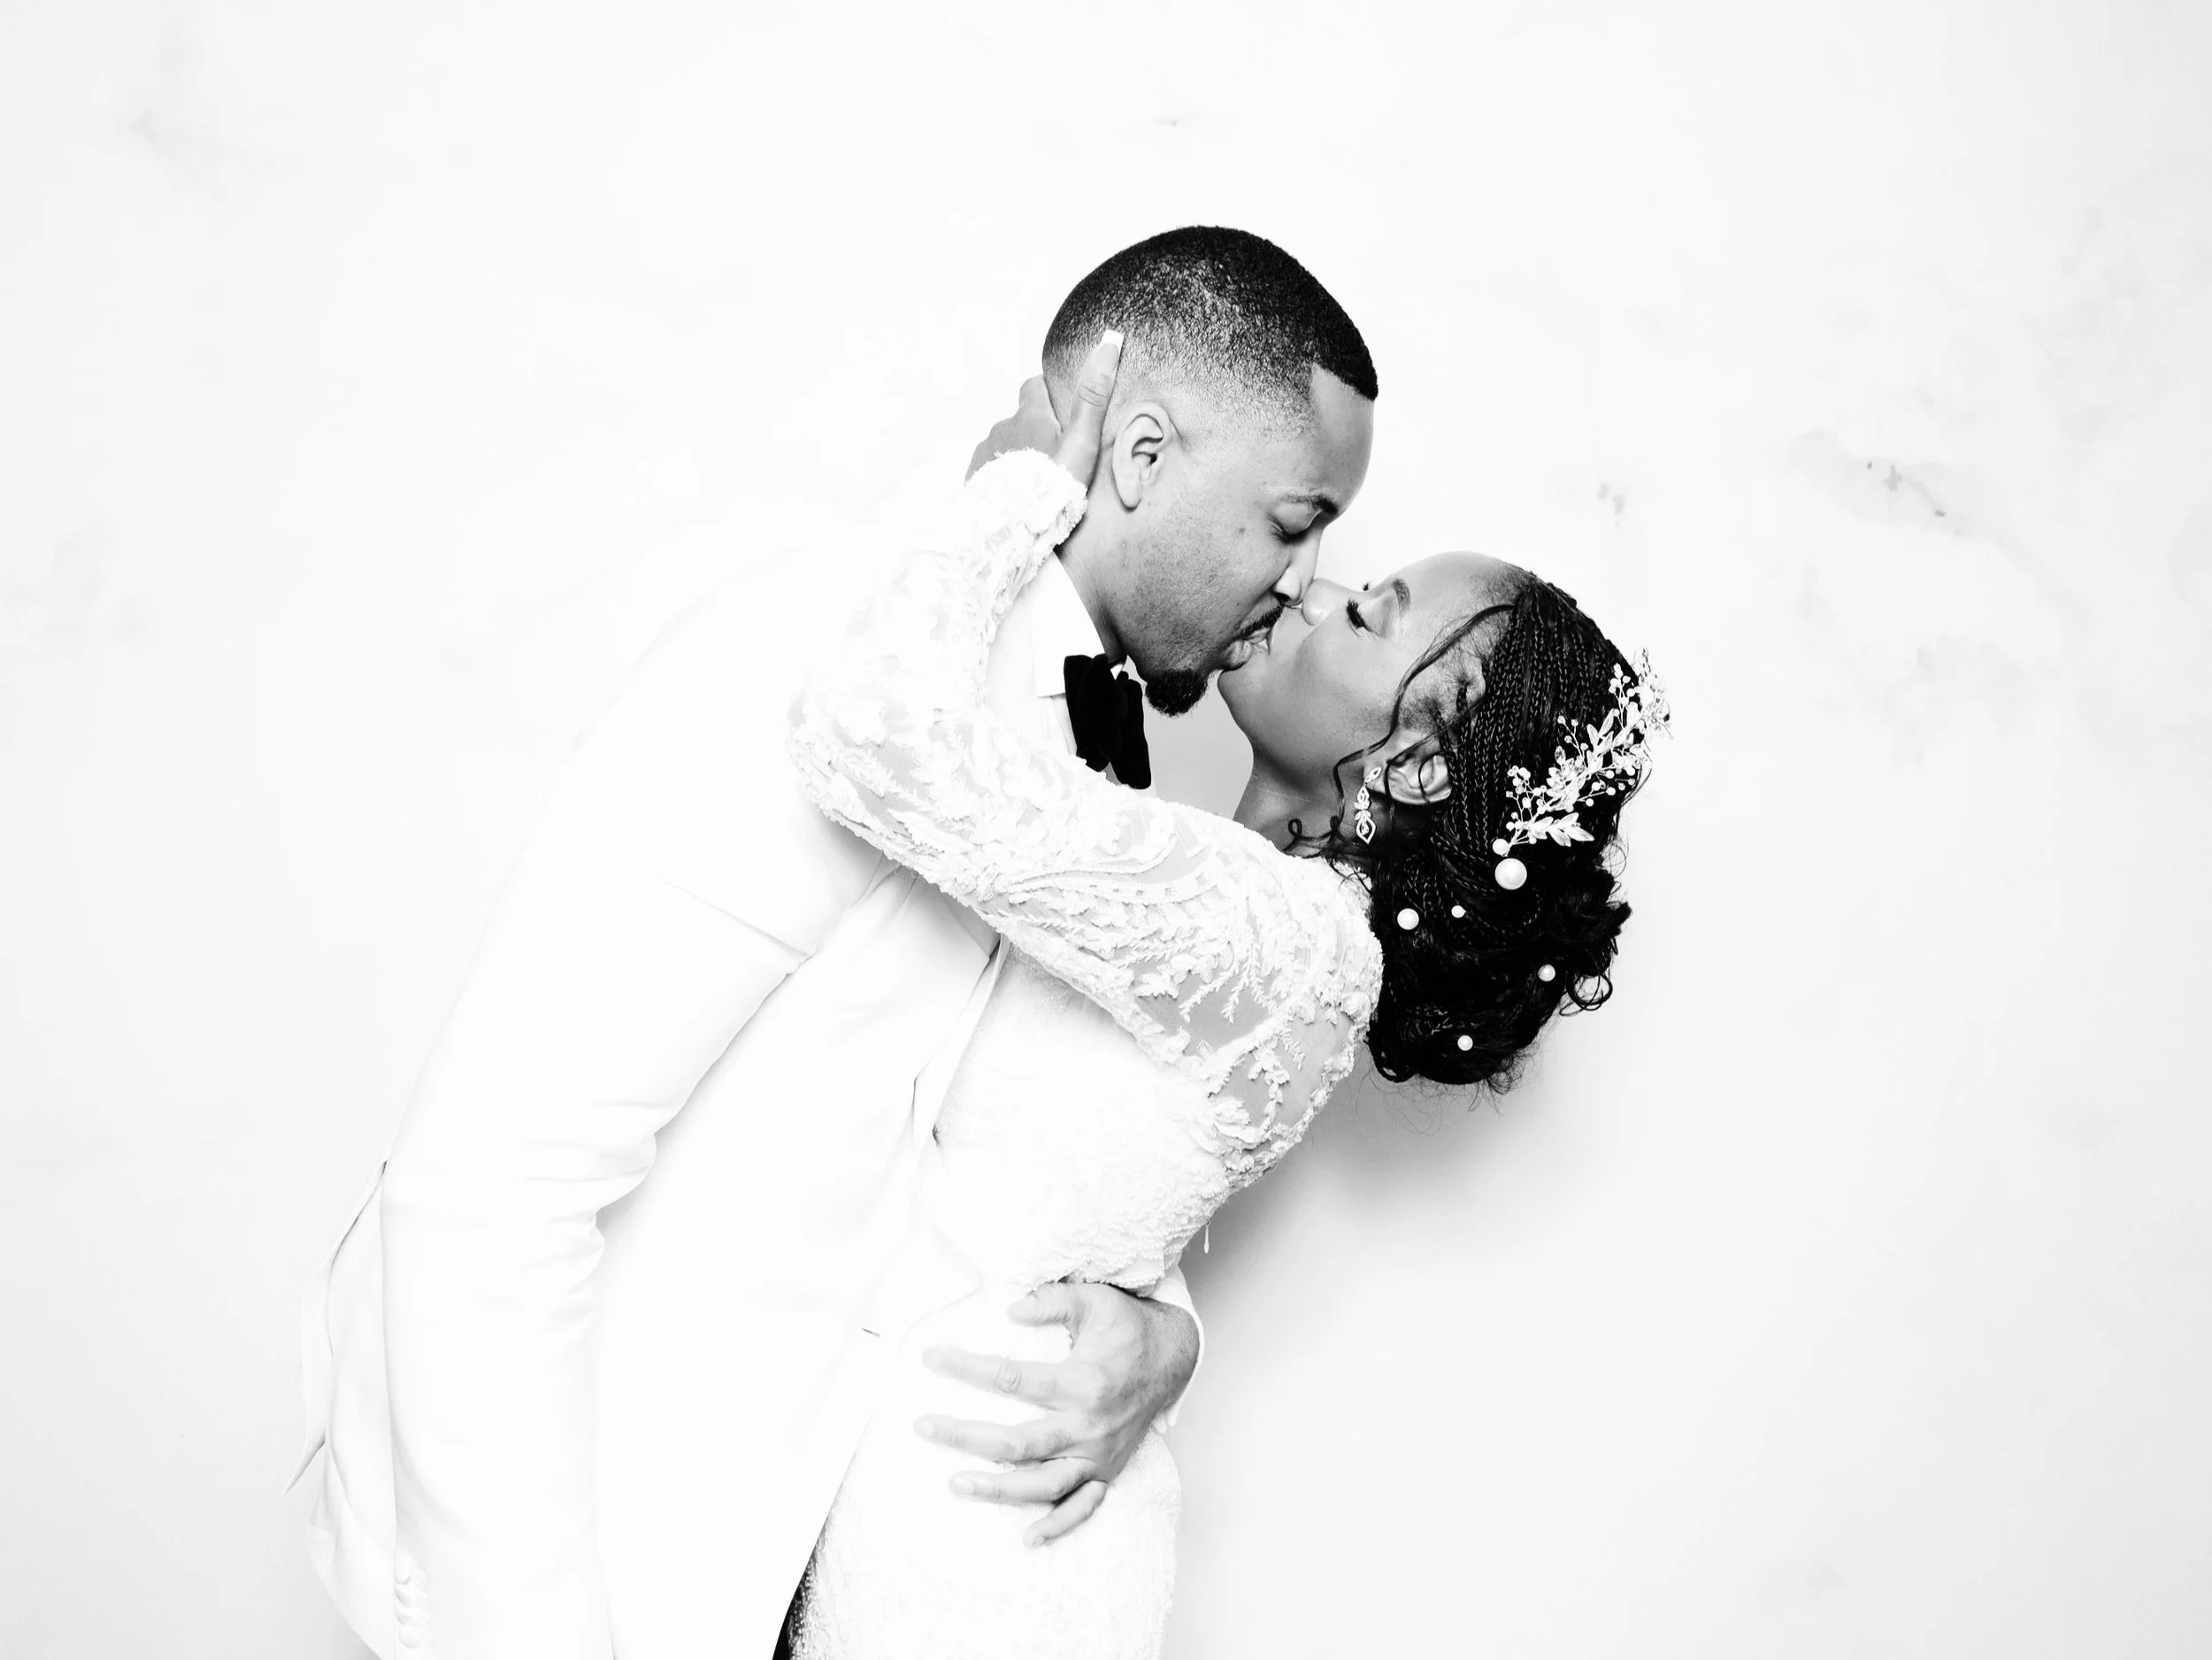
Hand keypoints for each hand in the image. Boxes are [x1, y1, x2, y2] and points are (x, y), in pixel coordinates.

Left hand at [914, 1280, 1197, 1546]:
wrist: (1172, 1359)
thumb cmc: (1126, 1326)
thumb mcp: (1095, 1299)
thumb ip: (1053, 1300)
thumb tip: (1011, 1308)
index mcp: (1084, 1381)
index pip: (1013, 1379)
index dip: (968, 1368)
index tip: (932, 1358)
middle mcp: (1089, 1426)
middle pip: (1018, 1442)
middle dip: (965, 1436)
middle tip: (923, 1425)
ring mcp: (1098, 1455)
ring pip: (1043, 1485)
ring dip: (998, 1489)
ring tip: (955, 1483)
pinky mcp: (1106, 1472)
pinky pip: (1082, 1508)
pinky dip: (1057, 1525)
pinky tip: (1027, 1537)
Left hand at [964, 329, 1123, 486]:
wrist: (1013, 530)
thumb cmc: (1051, 488)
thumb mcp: (1081, 443)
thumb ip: (1093, 398)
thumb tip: (1106, 348)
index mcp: (1030, 415)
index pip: (1035, 384)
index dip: (1048, 390)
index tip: (1061, 404)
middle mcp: (1004, 427)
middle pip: (1021, 418)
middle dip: (1036, 428)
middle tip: (1057, 452)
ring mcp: (986, 452)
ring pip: (1006, 443)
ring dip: (1020, 453)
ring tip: (1039, 479)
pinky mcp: (976, 476)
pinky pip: (991, 467)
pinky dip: (1005, 474)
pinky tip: (1018, 493)